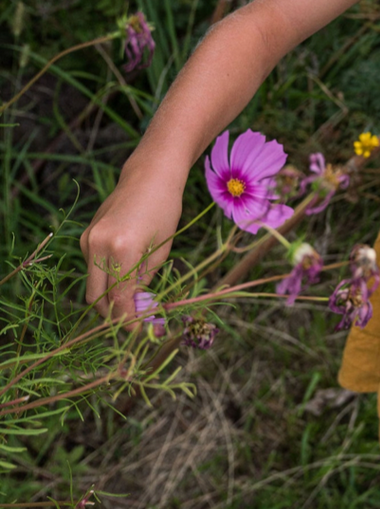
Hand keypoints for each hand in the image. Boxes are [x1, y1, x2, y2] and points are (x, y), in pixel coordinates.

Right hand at [79, 170, 182, 324]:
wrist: (149, 176)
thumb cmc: (165, 211)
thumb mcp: (162, 250)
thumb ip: (146, 283)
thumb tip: (140, 312)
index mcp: (122, 250)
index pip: (118, 299)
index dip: (128, 321)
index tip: (141, 332)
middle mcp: (97, 247)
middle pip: (96, 298)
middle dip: (114, 314)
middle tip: (136, 321)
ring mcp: (87, 241)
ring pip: (92, 285)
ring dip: (109, 297)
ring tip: (134, 299)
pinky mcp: (85, 237)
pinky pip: (92, 267)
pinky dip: (107, 277)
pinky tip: (126, 272)